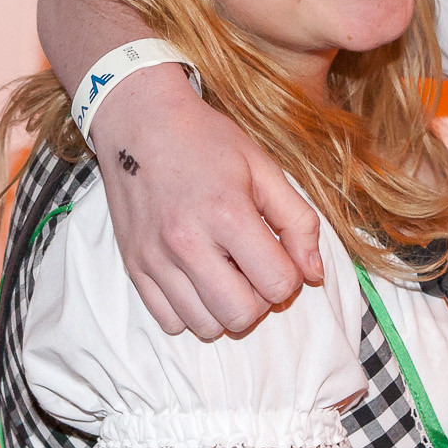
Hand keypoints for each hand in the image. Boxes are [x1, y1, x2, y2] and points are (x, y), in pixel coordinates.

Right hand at [86, 68, 322, 338]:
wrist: (139, 121)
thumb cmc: (205, 140)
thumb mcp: (263, 168)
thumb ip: (298, 221)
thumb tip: (313, 276)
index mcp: (227, 214)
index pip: (278, 284)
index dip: (289, 276)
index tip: (278, 255)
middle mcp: (187, 242)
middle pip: (241, 316)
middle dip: (259, 300)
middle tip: (253, 269)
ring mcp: (155, 258)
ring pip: (205, 327)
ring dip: (225, 309)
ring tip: (224, 274)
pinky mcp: (133, 266)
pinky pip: (169, 322)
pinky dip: (190, 311)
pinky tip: (196, 279)